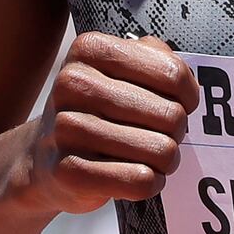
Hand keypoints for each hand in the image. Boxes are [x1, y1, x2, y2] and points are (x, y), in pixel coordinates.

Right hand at [20, 32, 200, 213]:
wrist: (45, 159)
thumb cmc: (96, 113)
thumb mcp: (120, 71)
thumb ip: (157, 58)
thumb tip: (183, 76)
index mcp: (90, 50)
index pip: (172, 73)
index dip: (188, 96)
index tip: (180, 105)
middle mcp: (74, 84)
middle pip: (171, 115)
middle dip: (175, 132)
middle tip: (159, 136)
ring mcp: (67, 128)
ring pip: (160, 151)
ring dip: (164, 161)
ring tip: (147, 157)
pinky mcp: (69, 171)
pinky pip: (140, 181)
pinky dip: (150, 183)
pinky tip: (136, 176)